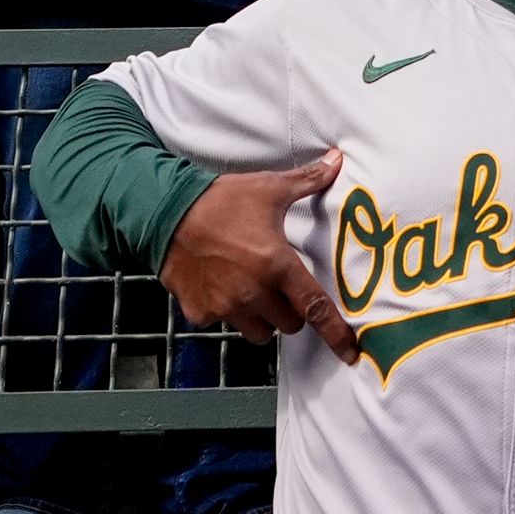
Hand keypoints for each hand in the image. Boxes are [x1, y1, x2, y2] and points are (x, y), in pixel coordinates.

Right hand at [161, 150, 360, 361]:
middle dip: (291, 311)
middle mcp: (253, 292)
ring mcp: (225, 307)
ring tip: (252, 290)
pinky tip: (219, 286)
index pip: (315, 308)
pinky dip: (226, 312)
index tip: (350, 353)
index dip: (336, 334)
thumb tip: (337, 160)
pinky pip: (224, 324)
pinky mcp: (200, 313)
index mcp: (276, 265)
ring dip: (262, 318)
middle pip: (289, 324)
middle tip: (280, 286)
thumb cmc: (220, 200)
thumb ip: (308, 180)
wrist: (164, 213)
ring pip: (259, 332)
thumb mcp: (268, 188)